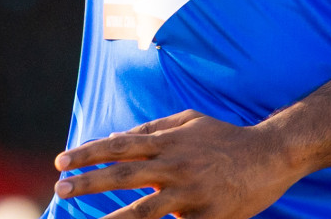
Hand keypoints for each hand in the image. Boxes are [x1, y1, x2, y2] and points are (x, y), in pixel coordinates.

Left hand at [53, 110, 305, 218]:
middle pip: (124, 174)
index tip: (61, 162)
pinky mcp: (206, 217)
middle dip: (88, 181)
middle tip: (59, 188)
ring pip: (144, 210)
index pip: (119, 146)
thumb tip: (115, 137)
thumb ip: (153, 129)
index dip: (88, 153)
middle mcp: (176, 165)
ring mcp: (191, 193)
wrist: (271, 155)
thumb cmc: (225, 138)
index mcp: (169, 141)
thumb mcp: (190, 121)